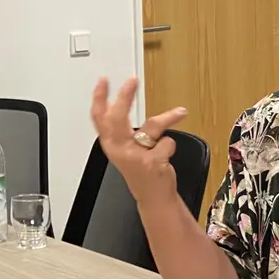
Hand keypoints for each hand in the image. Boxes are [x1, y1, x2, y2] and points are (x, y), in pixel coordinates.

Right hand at [90, 77, 188, 206]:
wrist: (153, 197)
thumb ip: (122, 129)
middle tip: (132, 81)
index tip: (104, 80)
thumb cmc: (141, 172)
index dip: (99, 97)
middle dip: (125, 96)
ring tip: (179, 112)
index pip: (99, 118)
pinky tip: (167, 153)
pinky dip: (170, 145)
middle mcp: (119, 149)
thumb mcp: (126, 149)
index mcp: (110, 144)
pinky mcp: (151, 162)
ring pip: (152, 126)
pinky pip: (167, 142)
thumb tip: (121, 102)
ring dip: (168, 118)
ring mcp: (135, 156)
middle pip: (117, 117)